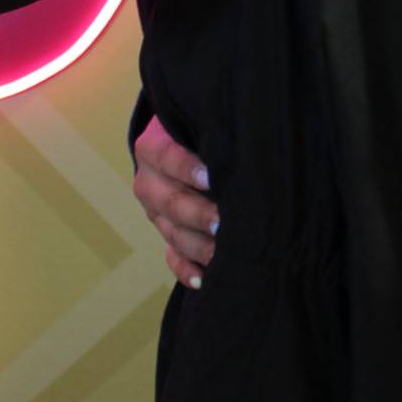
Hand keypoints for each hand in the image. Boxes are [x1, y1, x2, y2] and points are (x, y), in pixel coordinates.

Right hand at [132, 116, 219, 288]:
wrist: (187, 140)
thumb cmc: (205, 126)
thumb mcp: (204, 121)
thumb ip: (217, 129)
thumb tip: (251, 139)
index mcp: (153, 148)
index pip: (165, 157)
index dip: (186, 168)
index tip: (211, 177)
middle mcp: (150, 182)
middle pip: (170, 202)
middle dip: (198, 214)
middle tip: (224, 221)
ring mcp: (157, 212)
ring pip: (173, 232)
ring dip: (198, 245)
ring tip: (222, 252)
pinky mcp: (169, 232)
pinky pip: (172, 257)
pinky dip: (186, 270)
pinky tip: (203, 280)